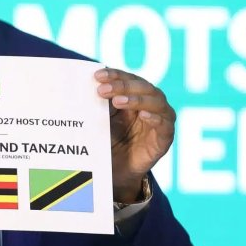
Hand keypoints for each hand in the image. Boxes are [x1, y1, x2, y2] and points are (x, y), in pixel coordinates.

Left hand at [95, 68, 174, 202]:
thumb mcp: (100, 119)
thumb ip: (98, 103)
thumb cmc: (108, 141)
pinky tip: (143, 115)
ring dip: (136, 99)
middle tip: (103, 89)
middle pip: (142, 87)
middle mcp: (150, 104)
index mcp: (135, 95)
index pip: (128, 78)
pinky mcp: (164, 138)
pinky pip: (164, 125)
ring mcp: (160, 120)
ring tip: (118, 101)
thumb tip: (81, 85)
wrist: (115, 171)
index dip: (115, 75)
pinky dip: (155, 118)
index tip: (98, 75)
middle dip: (122, 85)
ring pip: (156, 102)